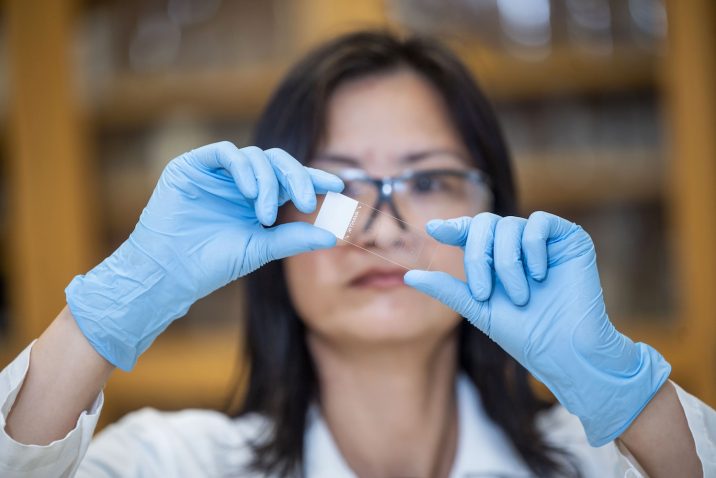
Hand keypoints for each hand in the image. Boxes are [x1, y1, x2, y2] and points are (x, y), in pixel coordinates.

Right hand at [66, 142, 343, 370]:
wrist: (169, 273)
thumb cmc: (212, 265)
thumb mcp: (260, 249)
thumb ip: (293, 238)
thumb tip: (333, 235)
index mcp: (258, 200)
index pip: (291, 181)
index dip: (315, 179)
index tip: (340, 186)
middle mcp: (240, 183)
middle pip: (278, 163)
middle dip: (298, 179)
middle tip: (308, 202)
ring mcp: (217, 173)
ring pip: (255, 157)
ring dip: (269, 182)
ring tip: (266, 214)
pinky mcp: (193, 166)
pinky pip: (225, 153)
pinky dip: (242, 168)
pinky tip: (250, 193)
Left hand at [404, 211, 670, 445]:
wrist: (565, 351)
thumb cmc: (523, 335)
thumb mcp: (477, 308)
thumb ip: (446, 288)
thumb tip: (409, 275)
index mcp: (496, 259)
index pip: (471, 232)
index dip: (453, 227)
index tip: (433, 229)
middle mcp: (518, 246)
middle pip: (485, 224)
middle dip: (478, 256)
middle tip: (484, 293)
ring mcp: (544, 241)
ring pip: (509, 225)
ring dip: (506, 263)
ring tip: (519, 296)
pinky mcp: (570, 239)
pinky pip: (540, 222)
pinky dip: (532, 247)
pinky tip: (538, 275)